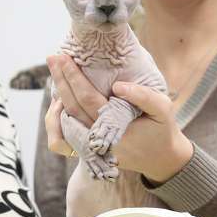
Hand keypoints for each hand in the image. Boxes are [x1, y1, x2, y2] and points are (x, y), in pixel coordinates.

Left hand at [45, 55, 193, 183]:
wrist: (160, 159)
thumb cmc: (162, 130)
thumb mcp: (163, 109)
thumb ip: (144, 97)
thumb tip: (117, 85)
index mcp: (116, 128)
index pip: (87, 99)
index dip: (74, 77)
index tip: (65, 58)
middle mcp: (99, 140)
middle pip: (71, 108)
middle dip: (61, 81)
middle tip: (53, 58)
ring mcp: (92, 148)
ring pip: (66, 120)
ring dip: (58, 95)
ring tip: (54, 71)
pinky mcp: (89, 150)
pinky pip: (67, 132)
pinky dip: (60, 113)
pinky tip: (60, 93)